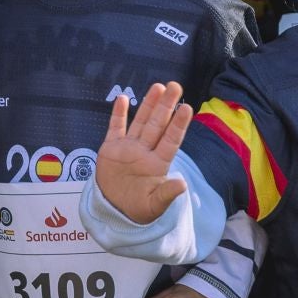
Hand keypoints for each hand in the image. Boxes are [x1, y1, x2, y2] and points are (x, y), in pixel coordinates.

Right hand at [95, 83, 193, 223]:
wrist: (113, 211)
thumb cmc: (138, 209)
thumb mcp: (154, 206)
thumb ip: (167, 194)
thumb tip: (183, 185)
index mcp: (158, 164)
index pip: (171, 140)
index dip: (178, 125)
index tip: (187, 108)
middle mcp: (145, 151)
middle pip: (157, 125)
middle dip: (166, 106)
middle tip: (175, 86)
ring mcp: (128, 148)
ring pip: (140, 122)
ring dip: (148, 104)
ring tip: (157, 87)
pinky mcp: (111, 148)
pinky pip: (115, 128)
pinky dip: (118, 114)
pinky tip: (122, 99)